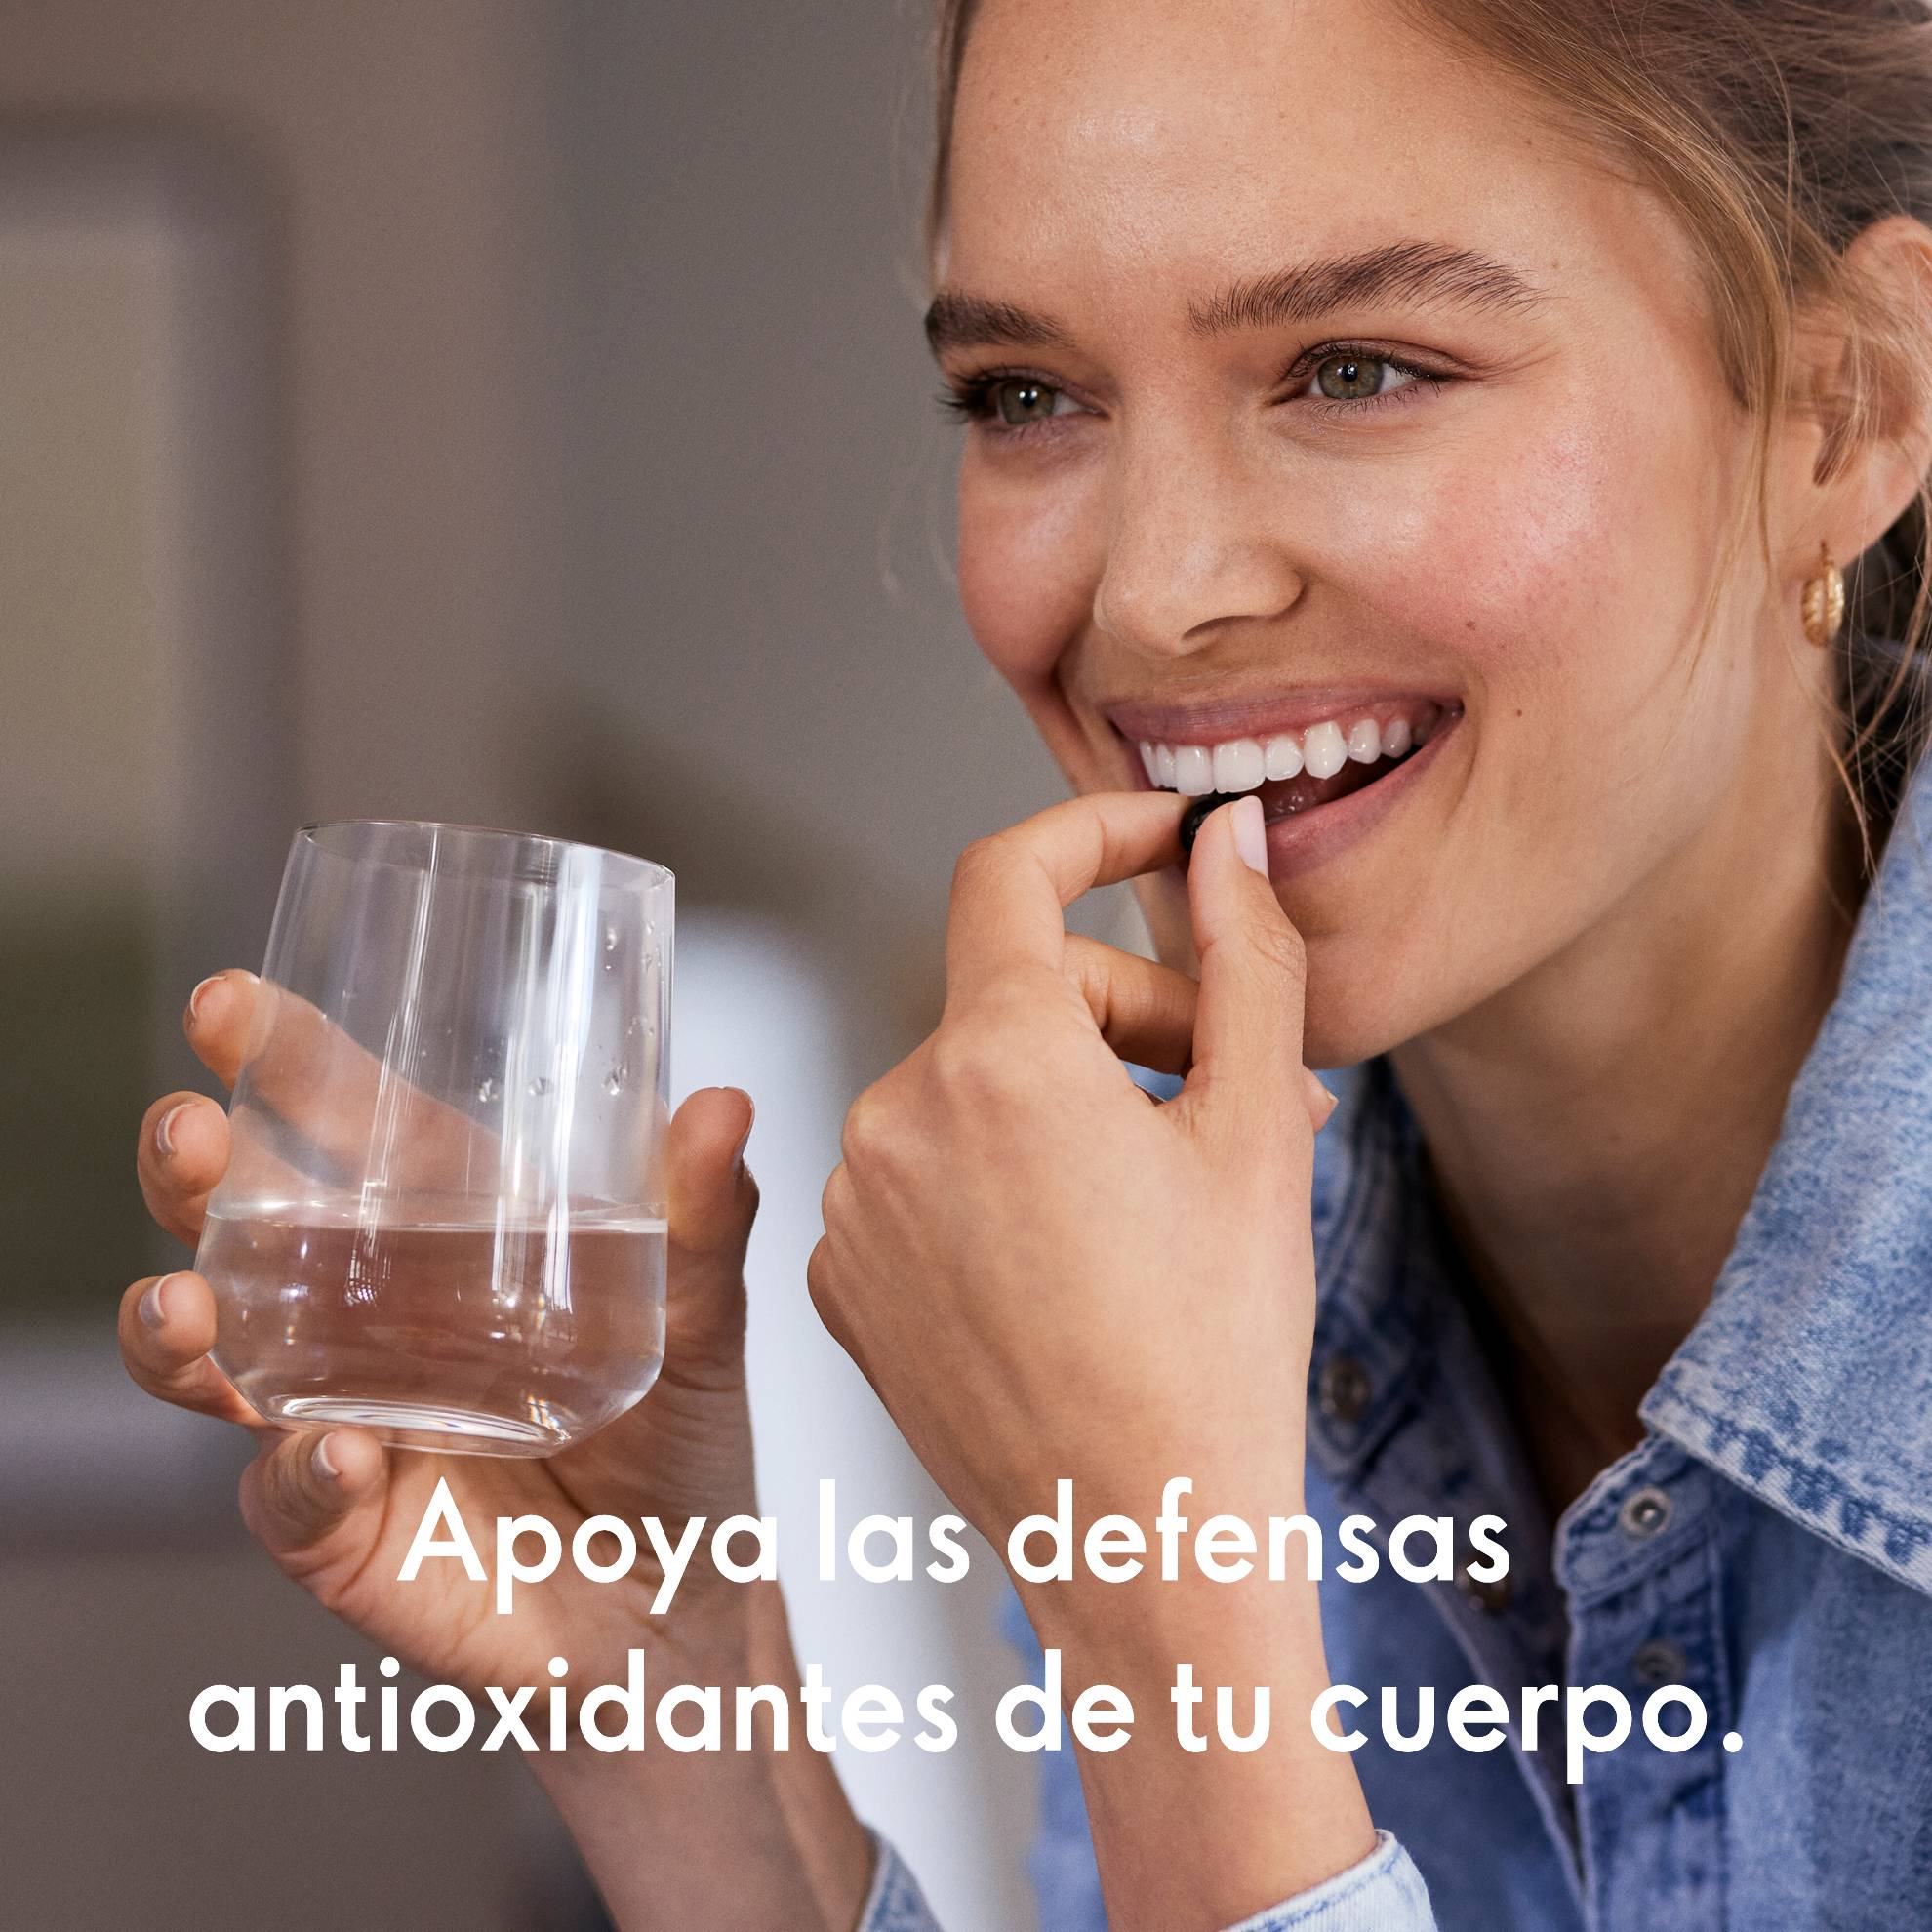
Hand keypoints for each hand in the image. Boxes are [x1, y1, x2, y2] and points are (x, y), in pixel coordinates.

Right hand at [123, 969, 764, 1692]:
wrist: (688, 1598)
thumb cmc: (681, 1438)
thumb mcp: (705, 1318)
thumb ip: (708, 1220)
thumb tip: (723, 1105)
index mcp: (441, 1239)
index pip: (340, 1131)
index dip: (277, 1064)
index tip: (230, 1005)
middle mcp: (365, 1319)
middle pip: (237, 1227)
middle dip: (190, 1174)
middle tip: (190, 1133)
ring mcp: (339, 1417)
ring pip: (214, 1360)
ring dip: (181, 1326)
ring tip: (189, 1308)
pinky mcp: (342, 1527)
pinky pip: (291, 1496)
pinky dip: (302, 1472)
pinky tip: (338, 1453)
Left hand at [809, 791, 1329, 1549]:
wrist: (1147, 1544)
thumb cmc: (1215, 1351)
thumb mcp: (1260, 1131)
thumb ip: (1246, 956)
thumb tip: (1230, 841)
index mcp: (994, 1061)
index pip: (1013, 874)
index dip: (1095, 832)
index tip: (1163, 837)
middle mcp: (892, 1118)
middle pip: (1017, 998)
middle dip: (1132, 1018)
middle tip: (1239, 1091)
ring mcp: (850, 1207)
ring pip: (973, 1090)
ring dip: (1067, 1106)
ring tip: (1162, 1192)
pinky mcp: (839, 1282)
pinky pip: (923, 1176)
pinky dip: (997, 1181)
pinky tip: (1076, 1257)